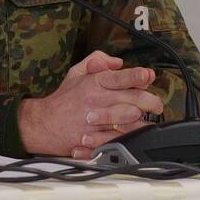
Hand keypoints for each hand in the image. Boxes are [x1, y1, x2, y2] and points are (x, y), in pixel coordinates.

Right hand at [18, 50, 164, 158]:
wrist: (42, 124)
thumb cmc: (63, 99)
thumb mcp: (77, 72)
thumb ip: (98, 61)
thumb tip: (118, 62)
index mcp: (94, 83)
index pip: (122, 77)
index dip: (139, 76)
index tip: (149, 76)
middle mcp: (97, 100)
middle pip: (133, 99)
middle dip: (151, 101)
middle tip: (157, 105)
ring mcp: (96, 120)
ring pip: (129, 119)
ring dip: (142, 119)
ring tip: (147, 118)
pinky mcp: (95, 138)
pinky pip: (119, 137)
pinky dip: (129, 136)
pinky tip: (135, 134)